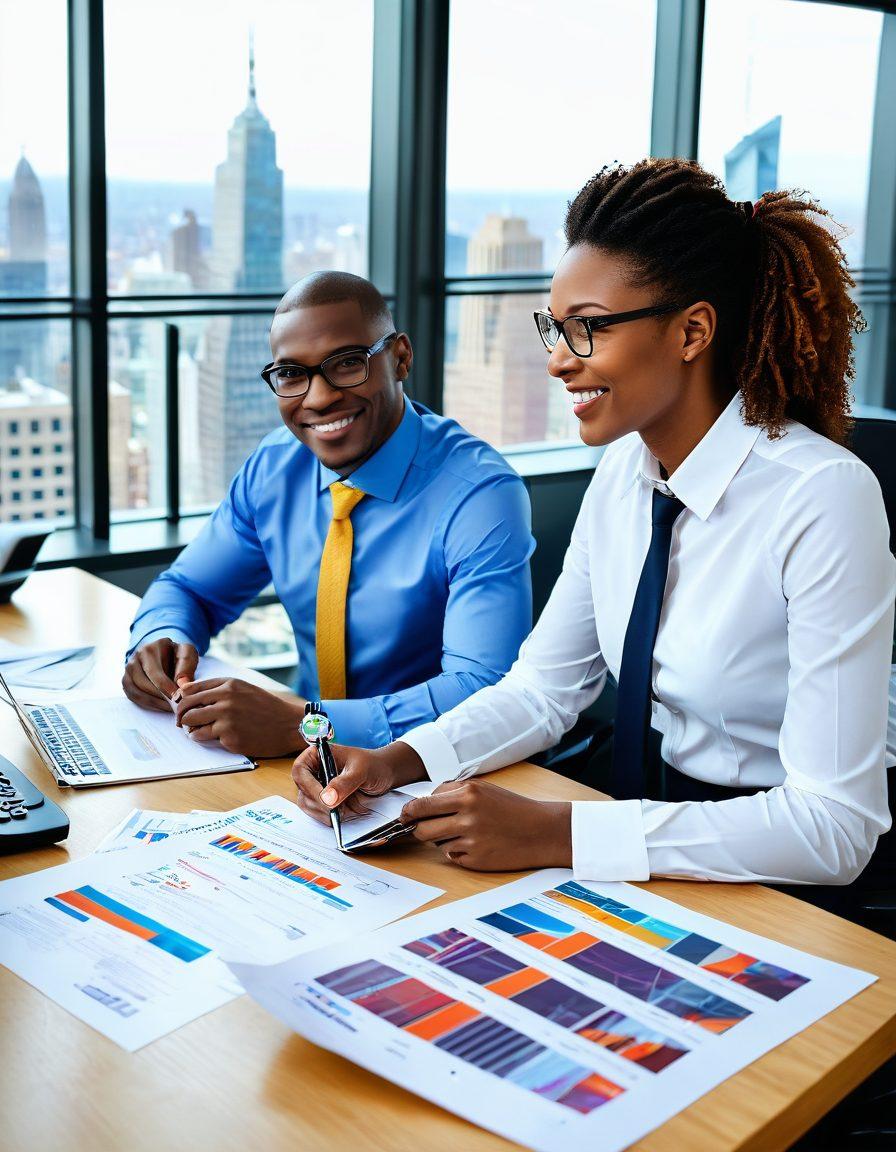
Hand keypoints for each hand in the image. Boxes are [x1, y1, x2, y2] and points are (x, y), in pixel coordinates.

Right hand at [123, 637, 198, 710]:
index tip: (177, 698)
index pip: (154, 672)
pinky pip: (133, 696)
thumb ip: (187, 665)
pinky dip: (147, 704)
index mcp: (150, 649)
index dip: (165, 687)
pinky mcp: (126, 680)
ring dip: (154, 702)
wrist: (165, 653)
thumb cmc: (177, 654)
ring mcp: (128, 669)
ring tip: (170, 707)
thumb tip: (182, 684)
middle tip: (175, 705)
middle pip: (143, 683)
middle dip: (160, 697)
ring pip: (136, 691)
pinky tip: (161, 706)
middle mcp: (135, 658)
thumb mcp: (187, 653)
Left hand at [175, 678, 306, 756]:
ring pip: (191, 721)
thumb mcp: (244, 690)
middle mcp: (226, 698)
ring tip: (197, 730)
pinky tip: (213, 736)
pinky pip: (202, 736)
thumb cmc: (266, 708)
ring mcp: (227, 717)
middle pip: (186, 705)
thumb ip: (218, 689)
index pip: (191, 689)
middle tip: (182, 722)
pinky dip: (202, 737)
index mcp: (229, 684)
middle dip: (180, 715)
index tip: (182, 707)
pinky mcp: (229, 736)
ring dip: (190, 727)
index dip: (182, 700)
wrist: (289, 726)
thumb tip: (185, 692)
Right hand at [292, 741, 425, 824]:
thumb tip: (327, 798)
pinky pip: (317, 813)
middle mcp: (314, 771)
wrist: (384, 774)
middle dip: (318, 803)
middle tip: (336, 810)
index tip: (323, 797)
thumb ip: (345, 783)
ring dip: (323, 812)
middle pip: (302, 790)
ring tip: (344, 810)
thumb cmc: (373, 765)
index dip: (308, 785)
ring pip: (307, 804)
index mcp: (318, 755)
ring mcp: (317, 787)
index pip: (300, 769)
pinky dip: (327, 817)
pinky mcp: (324, 801)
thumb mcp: (361, 770)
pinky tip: (343, 813)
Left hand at [400, 779, 571, 871]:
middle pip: (422, 828)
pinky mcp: (476, 860)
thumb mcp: (482, 788)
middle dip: (419, 829)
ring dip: (442, 840)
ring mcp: (471, 840)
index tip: (405, 815)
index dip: (409, 812)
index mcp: (468, 793)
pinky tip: (477, 844)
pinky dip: (458, 852)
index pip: (422, 804)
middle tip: (425, 827)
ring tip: (463, 833)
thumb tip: (421, 803)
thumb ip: (451, 792)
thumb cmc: (510, 807)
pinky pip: (452, 857)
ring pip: (436, 844)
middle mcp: (468, 816)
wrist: (541, 830)